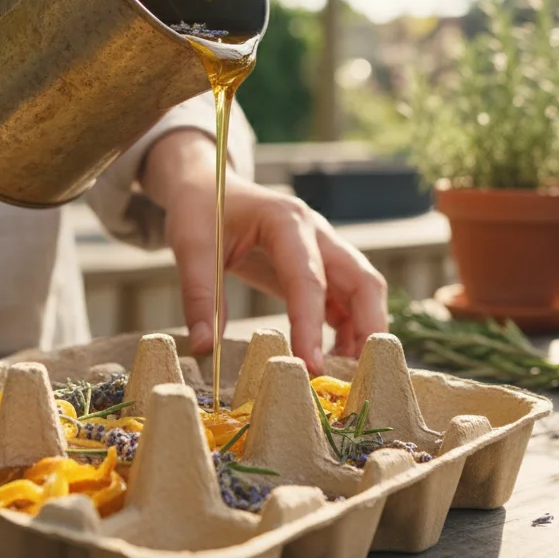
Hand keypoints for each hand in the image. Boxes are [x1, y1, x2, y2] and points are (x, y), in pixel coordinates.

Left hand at [142, 131, 388, 373]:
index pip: (308, 278)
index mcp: (286, 221)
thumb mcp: (191, 245)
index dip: (311, 325)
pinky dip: (350, 329)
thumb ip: (200, 295)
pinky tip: (334, 359)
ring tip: (348, 376)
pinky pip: (347, 299)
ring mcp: (324, 248)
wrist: (209, 183)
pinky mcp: (320, 266)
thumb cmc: (201, 207)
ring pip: (363, 290)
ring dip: (364, 332)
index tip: (310, 366)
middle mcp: (316, 232)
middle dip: (368, 328)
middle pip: (362, 280)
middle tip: (359, 375)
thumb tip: (205, 347)